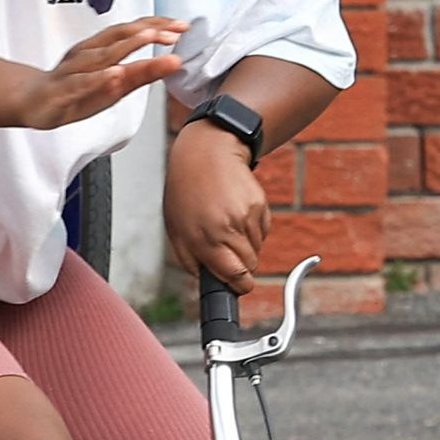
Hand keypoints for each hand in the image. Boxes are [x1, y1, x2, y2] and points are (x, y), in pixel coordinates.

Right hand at [11, 17, 183, 129]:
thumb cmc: (74, 90)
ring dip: (128, 46)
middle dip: (149, 32)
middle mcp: (88, 54)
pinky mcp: (62, 90)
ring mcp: (74, 70)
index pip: (131, 32)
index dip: (157, 26)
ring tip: (151, 39)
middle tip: (174, 31)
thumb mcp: (114, 85)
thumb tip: (173, 63)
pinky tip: (114, 75)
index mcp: (100, 49)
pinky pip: (81, 82)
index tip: (182, 25)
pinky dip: (98, 78)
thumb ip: (142, 73)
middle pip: (120, 37)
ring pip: (102, 56)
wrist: (32, 101)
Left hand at [164, 118, 271, 292]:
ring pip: (257, 249)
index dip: (239, 285)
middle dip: (242, 266)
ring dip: (246, 245)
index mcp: (204, 238)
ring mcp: (246, 215)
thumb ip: (191, 260)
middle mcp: (227, 228)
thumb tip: (211, 281)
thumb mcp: (176, 229)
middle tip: (228, 252)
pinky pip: (263, 231)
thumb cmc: (186, 191)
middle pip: (250, 266)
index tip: (239, 286)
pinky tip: (237, 212)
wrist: (207, 153)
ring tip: (227, 224)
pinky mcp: (260, 204)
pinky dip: (253, 229)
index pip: (235, 275)